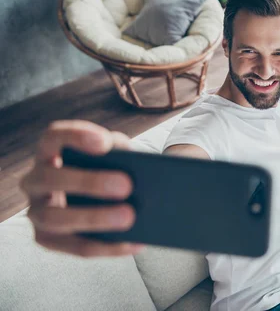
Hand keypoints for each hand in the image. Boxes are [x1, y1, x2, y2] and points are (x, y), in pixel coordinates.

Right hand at [20, 120, 143, 256]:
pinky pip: (76, 246)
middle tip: (127, 185)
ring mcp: (36, 211)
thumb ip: (121, 154)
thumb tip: (142, 168)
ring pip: (55, 218)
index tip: (105, 143)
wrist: (100, 197)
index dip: (76, 137)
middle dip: (89, 182)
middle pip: (50, 178)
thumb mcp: (113, 155)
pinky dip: (108, 246)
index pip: (53, 137)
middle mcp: (35, 180)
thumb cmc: (107, 167)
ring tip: (130, 218)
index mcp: (49, 151)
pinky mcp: (47, 239)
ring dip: (95, 219)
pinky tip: (136, 243)